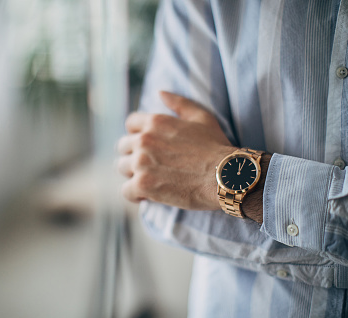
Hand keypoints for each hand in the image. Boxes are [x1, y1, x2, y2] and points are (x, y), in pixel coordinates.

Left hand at [117, 91, 236, 209]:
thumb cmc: (216, 147)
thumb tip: (160, 93)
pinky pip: (126, 190)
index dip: (137, 135)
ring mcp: (141, 163)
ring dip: (133, 174)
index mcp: (155, 122)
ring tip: (150, 180)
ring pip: (122, 167)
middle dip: (134, 155)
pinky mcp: (143, 185)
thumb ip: (179, 103)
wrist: (225, 176)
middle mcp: (144, 140)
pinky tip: (147, 195)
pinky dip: (135, 194)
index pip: (130, 124)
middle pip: (123, 146)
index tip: (146, 146)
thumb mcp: (201, 117)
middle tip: (149, 166)